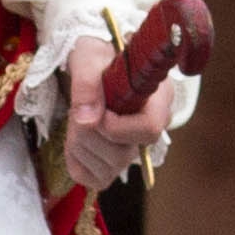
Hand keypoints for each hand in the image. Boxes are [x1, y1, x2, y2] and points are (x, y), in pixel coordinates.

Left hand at [59, 15, 185, 187]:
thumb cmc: (96, 55)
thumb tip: (87, 119)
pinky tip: (75, 139)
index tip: (96, 114)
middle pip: (125, 152)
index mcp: (158, 96)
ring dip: (81, 147)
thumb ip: (87, 83)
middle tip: (76, 113)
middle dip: (91, 135)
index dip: (119, 128)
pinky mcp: (114, 163)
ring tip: (75, 121)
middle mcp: (152, 126)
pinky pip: (96, 179)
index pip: (150, 127)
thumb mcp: (88, 56)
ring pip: (110, 167)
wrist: (91, 64)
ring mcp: (134, 148)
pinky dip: (77, 162)